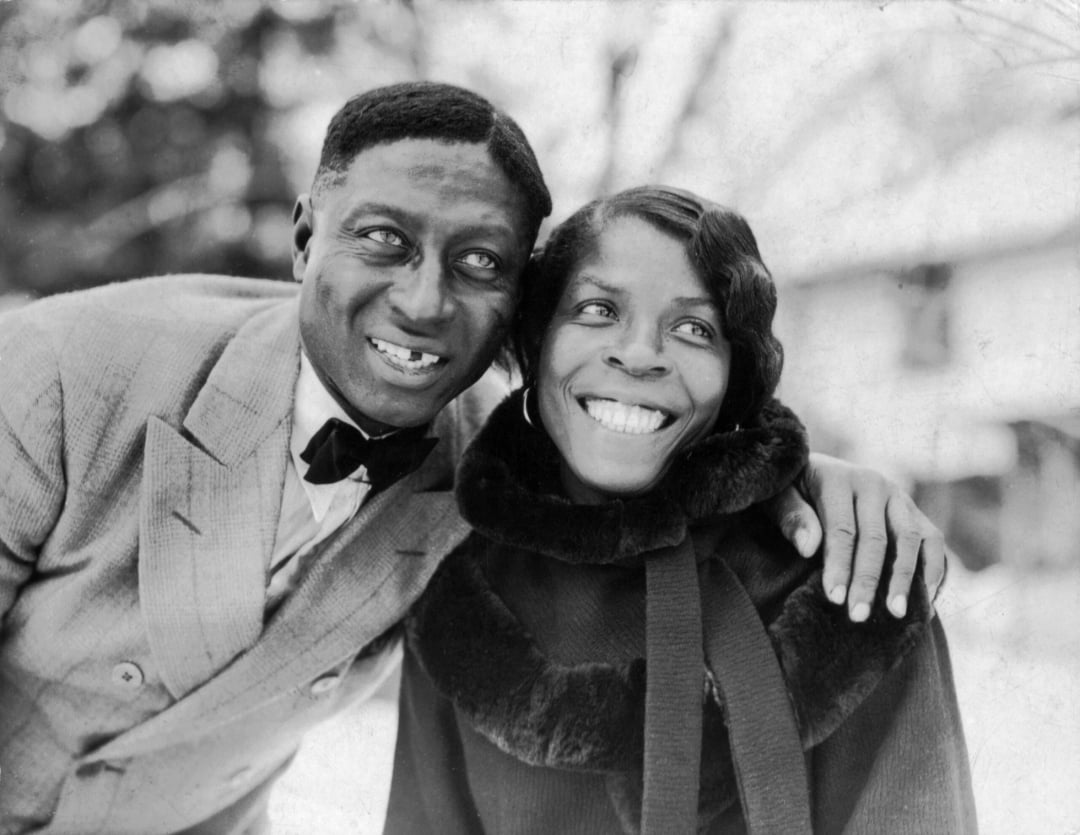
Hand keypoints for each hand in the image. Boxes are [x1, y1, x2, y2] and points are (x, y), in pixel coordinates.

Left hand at [763, 453, 945, 620]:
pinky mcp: (913, 512)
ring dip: (906, 579)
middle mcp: (874, 485)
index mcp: (838, 479)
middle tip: (858, 616)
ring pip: (911, 539)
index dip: (840, 566)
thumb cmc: (792, 490)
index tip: (835, 599)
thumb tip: (809, 548)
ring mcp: (898, 497)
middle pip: (877, 538)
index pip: (842, 529)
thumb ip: (791, 517)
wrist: (814, 470)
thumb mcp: (778, 497)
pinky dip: (934, 569)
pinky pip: (932, 540)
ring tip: (897, 614)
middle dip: (869, 581)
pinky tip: (924, 600)